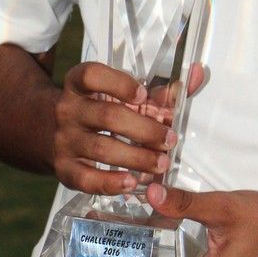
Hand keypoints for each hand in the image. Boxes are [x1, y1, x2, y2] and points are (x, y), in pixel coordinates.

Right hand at [53, 62, 202, 194]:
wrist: (58, 131)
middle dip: (143, 130)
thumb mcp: (126, 95)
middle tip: (169, 140)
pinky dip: (109, 182)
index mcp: (80, 82)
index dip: (119, 84)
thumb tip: (199, 74)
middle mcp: (67, 109)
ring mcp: (63, 140)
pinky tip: (131, 182)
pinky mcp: (63, 169)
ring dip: (135, 158)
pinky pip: (85, 179)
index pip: (93, 75)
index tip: (144, 95)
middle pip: (107, 116)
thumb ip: (162, 90)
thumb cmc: (104, 108)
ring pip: (101, 149)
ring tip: (161, 164)